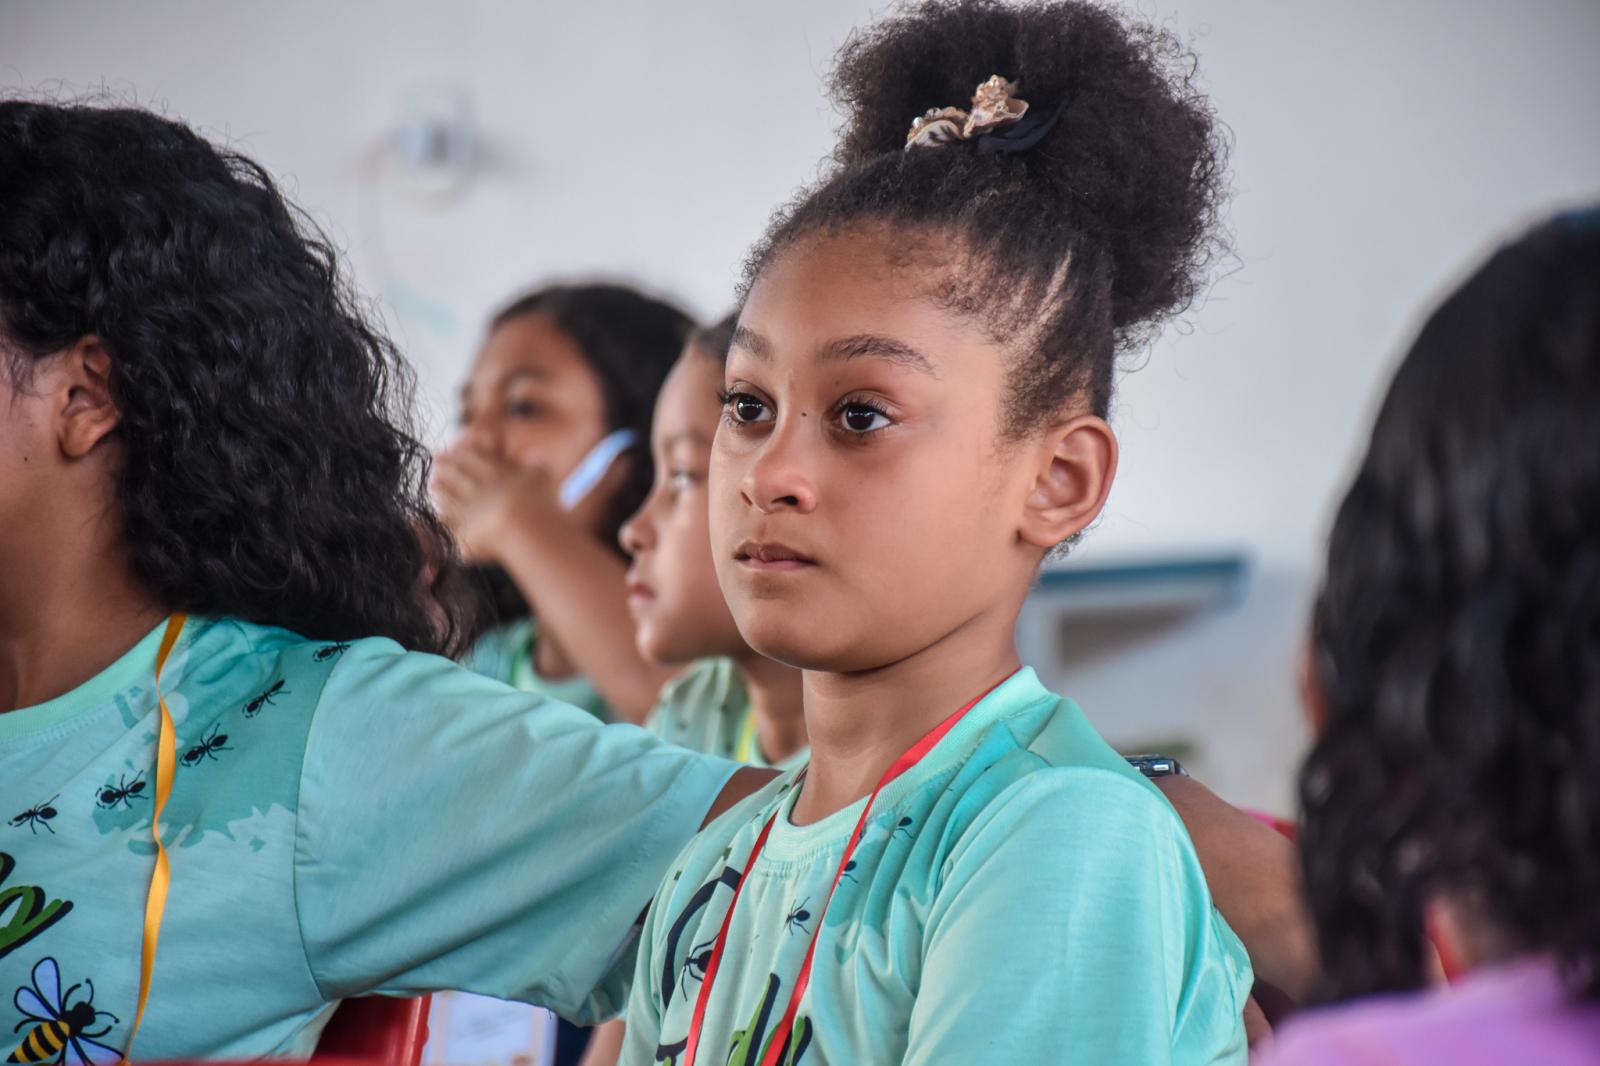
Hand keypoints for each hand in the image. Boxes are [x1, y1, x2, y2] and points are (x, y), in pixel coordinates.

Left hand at [430, 443, 558, 562]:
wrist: (522, 528)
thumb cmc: (539, 503)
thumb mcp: (544, 479)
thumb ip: (538, 465)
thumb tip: (536, 453)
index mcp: (497, 475)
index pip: (476, 460)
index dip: (463, 454)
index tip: (453, 447)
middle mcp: (479, 489)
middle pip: (458, 474)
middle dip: (447, 466)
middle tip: (435, 459)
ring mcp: (469, 510)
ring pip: (450, 496)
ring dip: (441, 490)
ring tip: (433, 485)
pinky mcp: (464, 531)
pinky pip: (449, 523)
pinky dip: (443, 518)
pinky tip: (438, 516)